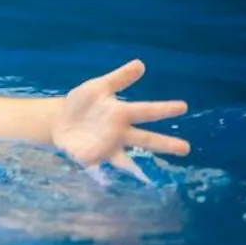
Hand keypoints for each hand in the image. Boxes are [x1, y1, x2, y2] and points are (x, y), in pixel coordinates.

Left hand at [51, 59, 189, 180]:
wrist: (58, 120)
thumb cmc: (84, 103)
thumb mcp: (98, 87)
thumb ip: (119, 78)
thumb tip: (140, 64)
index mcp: (123, 114)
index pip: (147, 110)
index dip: (164, 108)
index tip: (184, 106)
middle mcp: (120, 134)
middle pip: (145, 139)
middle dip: (164, 144)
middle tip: (186, 148)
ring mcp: (106, 148)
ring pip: (125, 160)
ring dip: (134, 167)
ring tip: (147, 177)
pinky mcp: (89, 158)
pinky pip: (95, 168)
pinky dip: (99, 174)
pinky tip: (104, 180)